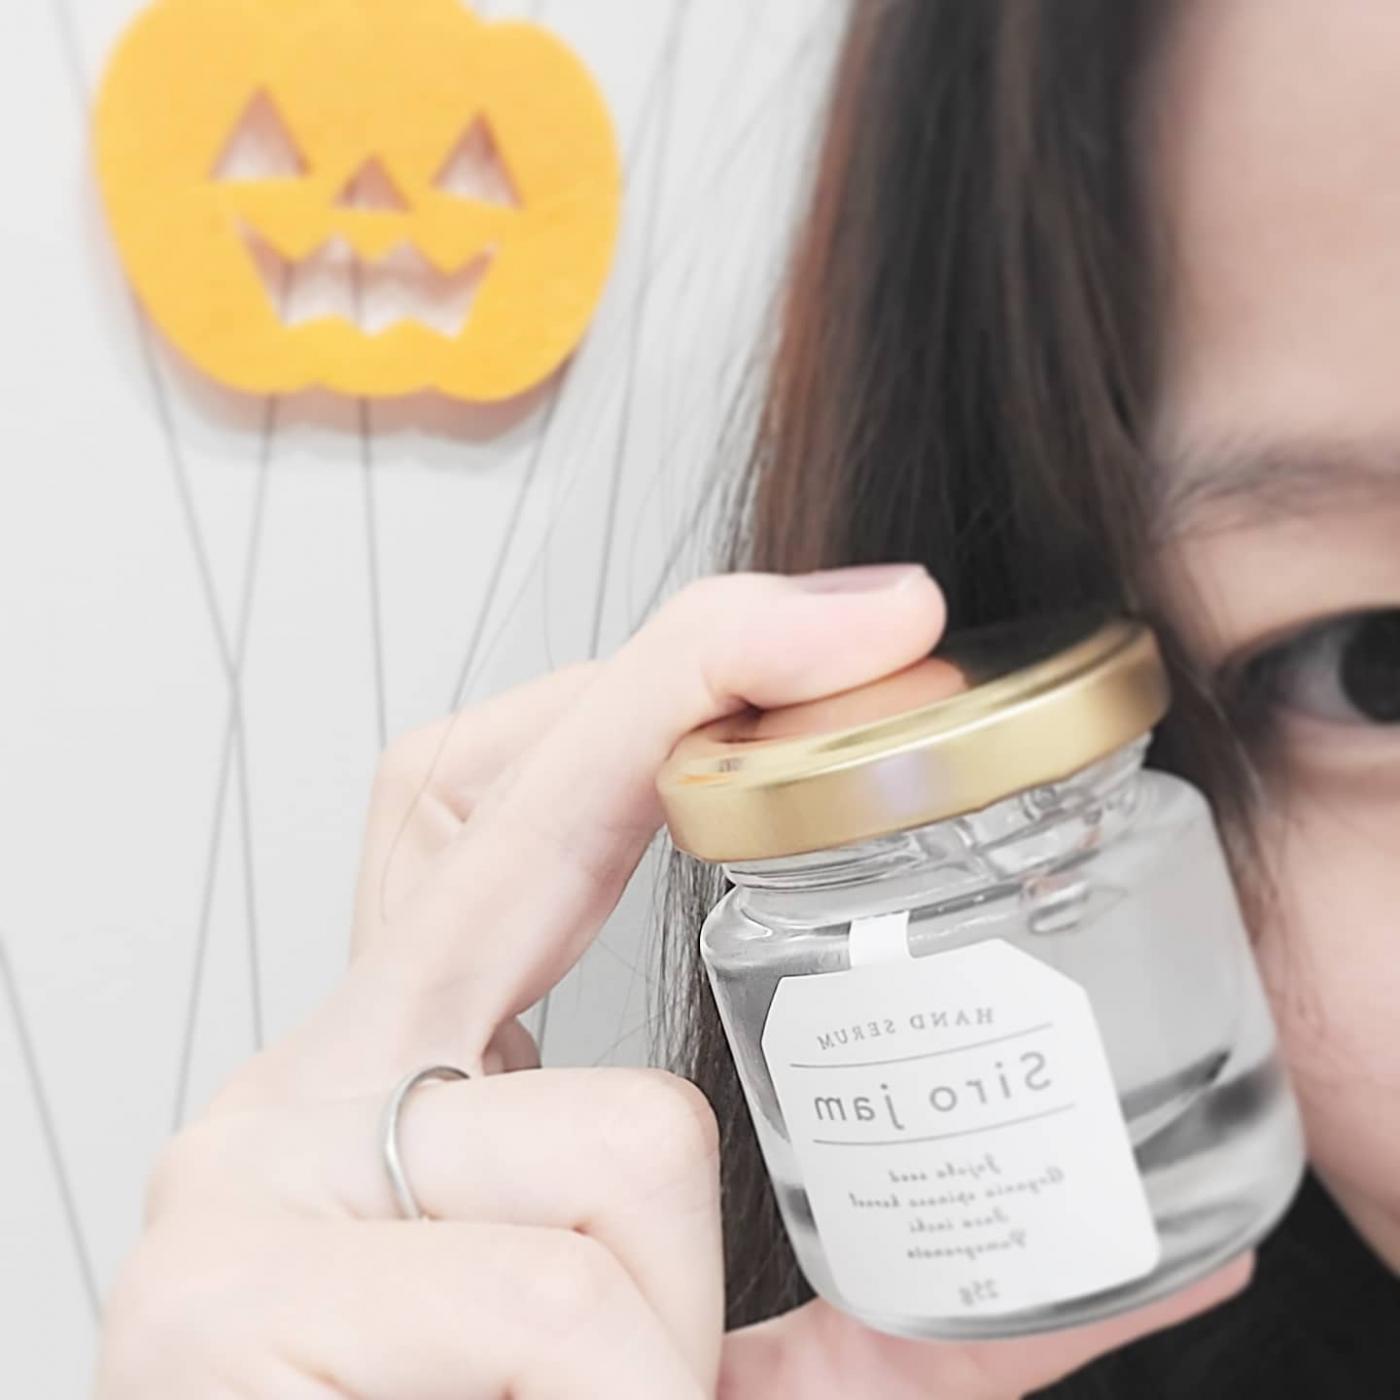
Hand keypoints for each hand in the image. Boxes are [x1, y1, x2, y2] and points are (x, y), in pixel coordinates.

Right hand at [97, 566, 1249, 1397]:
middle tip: (878, 622)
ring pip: (628, 1145)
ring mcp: (247, 1189)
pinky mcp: (222, 1310)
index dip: (642, 691)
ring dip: (677, 1330)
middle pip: (509, 822)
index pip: (486, 807)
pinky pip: (565, 1307)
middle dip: (676, 692)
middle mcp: (305, 1093)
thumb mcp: (694, 1358)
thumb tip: (1164, 1251)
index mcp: (401, 1080)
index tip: (841, 624)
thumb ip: (877, 1302)